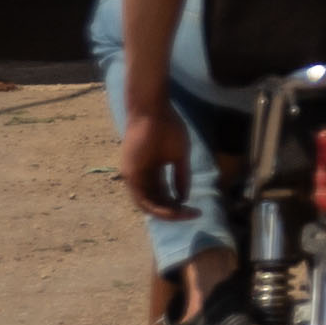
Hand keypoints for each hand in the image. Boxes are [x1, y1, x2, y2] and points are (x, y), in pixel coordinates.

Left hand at [120, 106, 198, 223]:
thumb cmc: (167, 126)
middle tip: (191, 215)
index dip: (178, 205)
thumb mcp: (179, 156)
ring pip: (147, 204)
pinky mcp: (130, 174)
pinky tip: (171, 209)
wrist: (152, 110)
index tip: (195, 210)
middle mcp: (141, 177)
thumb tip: (183, 198)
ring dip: (165, 213)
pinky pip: (141, 198)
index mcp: (152, 171)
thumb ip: (181, 177)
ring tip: (182, 214)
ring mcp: (134, 176)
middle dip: (173, 212)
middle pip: (156, 202)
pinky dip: (155, 207)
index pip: (163, 195)